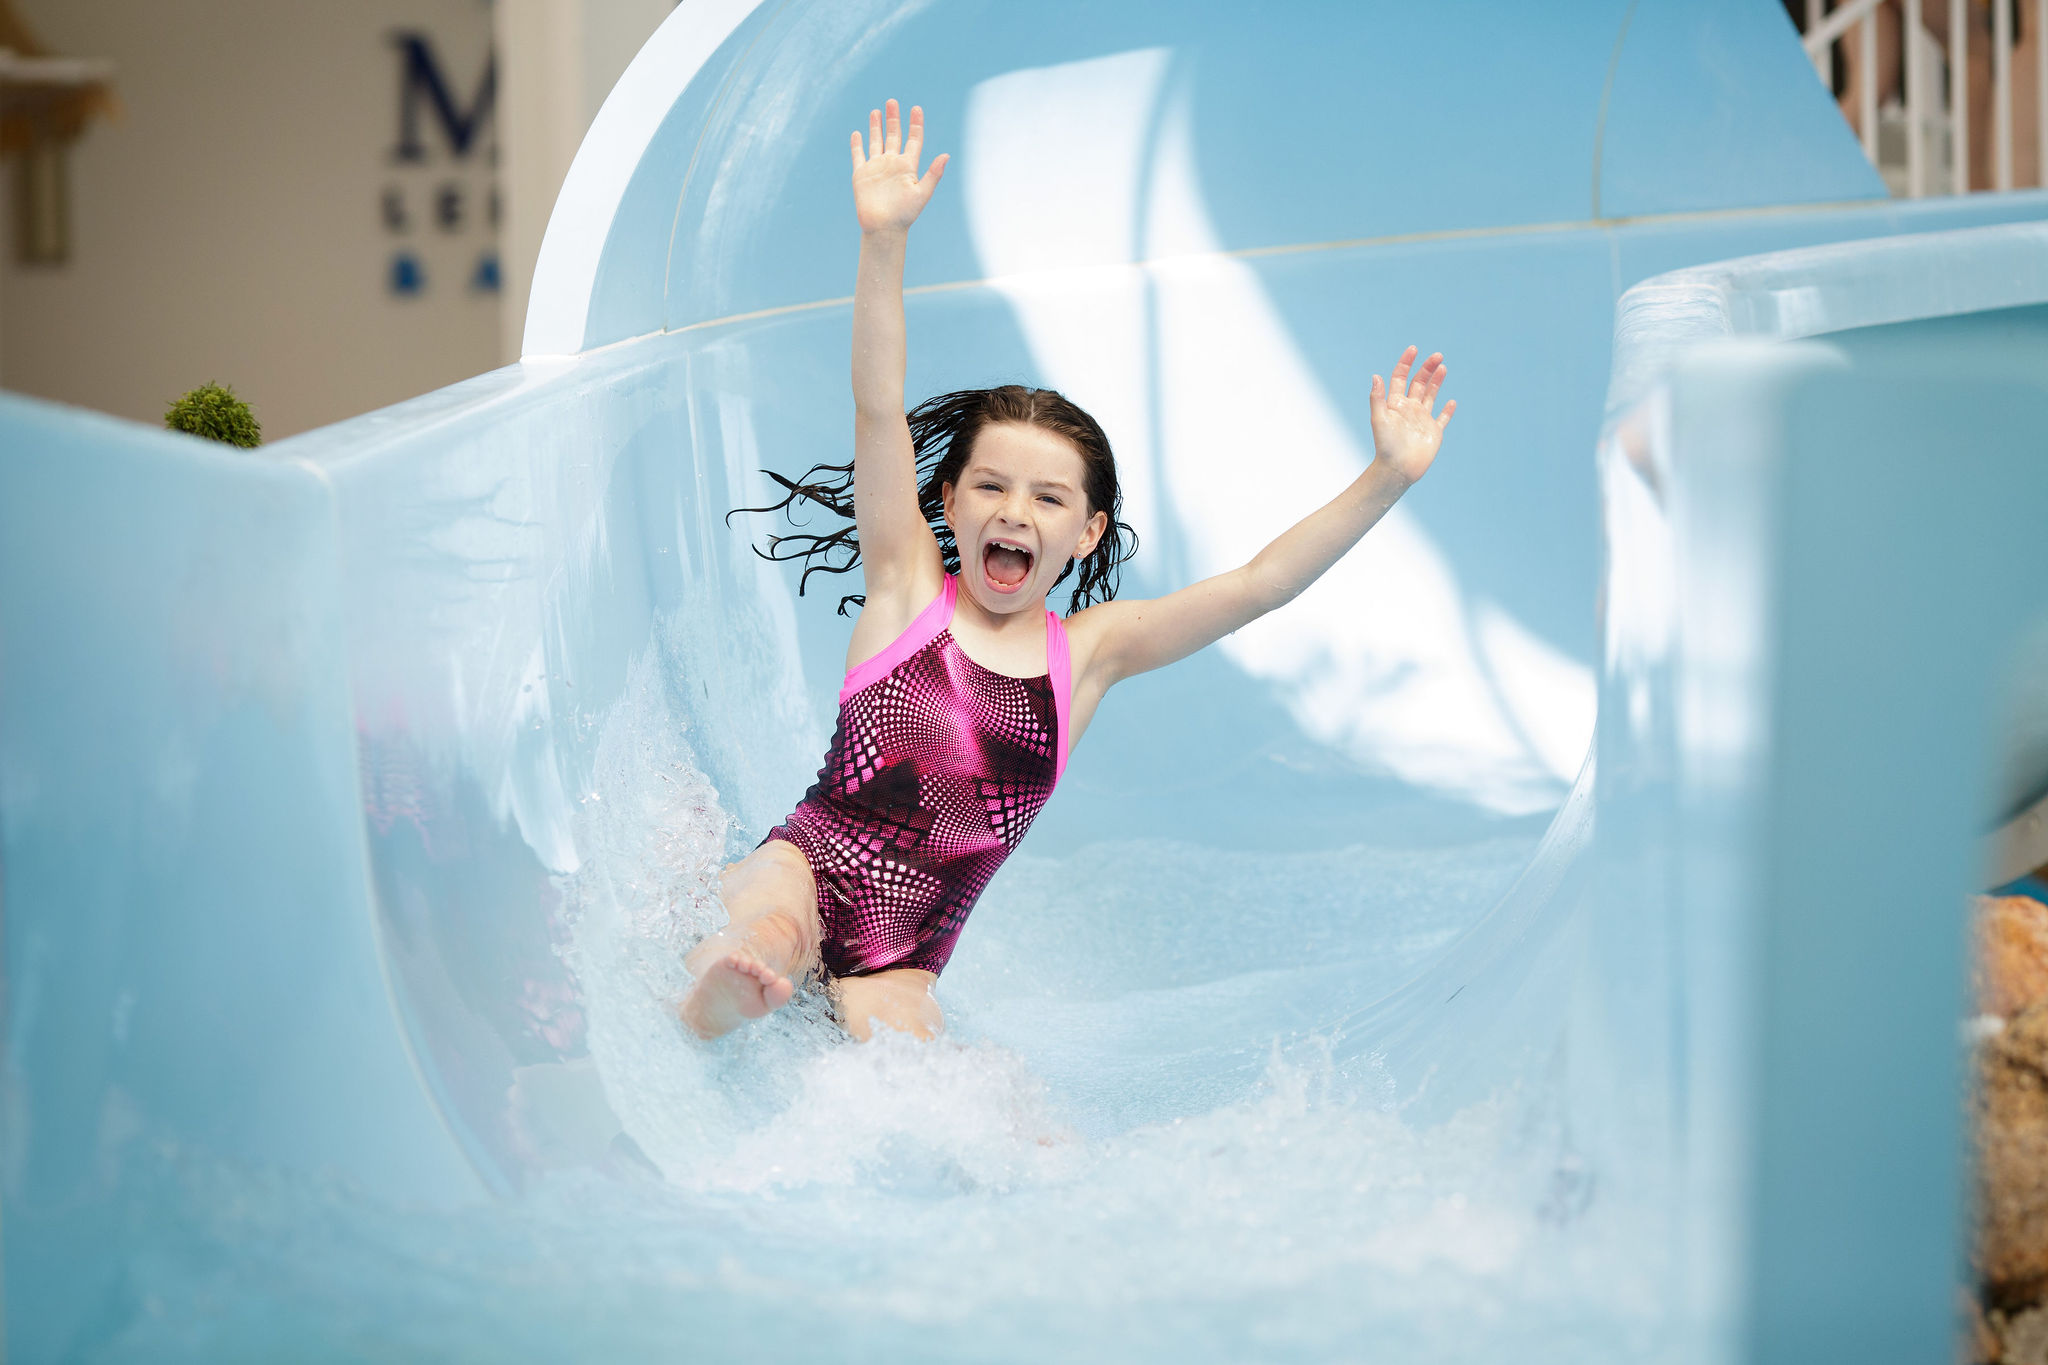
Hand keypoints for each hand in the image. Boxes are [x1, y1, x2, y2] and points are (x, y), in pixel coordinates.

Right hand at [851, 99, 947, 234]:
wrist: (883, 228)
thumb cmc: (905, 215)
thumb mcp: (922, 193)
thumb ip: (934, 174)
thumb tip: (946, 155)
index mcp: (908, 166)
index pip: (913, 140)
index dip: (915, 124)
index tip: (916, 108)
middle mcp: (893, 164)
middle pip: (894, 136)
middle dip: (894, 119)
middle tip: (892, 102)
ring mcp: (877, 168)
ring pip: (876, 141)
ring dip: (876, 126)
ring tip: (877, 111)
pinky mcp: (861, 174)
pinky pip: (858, 155)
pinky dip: (857, 144)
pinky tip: (858, 133)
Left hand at [1368, 345, 1455, 484]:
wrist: (1397, 469)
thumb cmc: (1386, 446)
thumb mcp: (1379, 419)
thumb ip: (1377, 398)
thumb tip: (1376, 375)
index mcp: (1395, 404)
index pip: (1400, 377)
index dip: (1406, 363)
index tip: (1414, 350)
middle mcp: (1409, 409)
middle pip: (1419, 383)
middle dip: (1427, 368)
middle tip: (1437, 355)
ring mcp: (1422, 420)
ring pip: (1431, 395)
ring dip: (1436, 381)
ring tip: (1443, 367)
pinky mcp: (1434, 432)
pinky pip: (1442, 419)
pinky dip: (1448, 410)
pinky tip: (1452, 402)